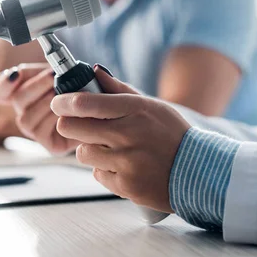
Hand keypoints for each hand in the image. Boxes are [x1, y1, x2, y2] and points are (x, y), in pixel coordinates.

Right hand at [0, 63, 77, 154]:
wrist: (108, 106)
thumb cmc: (86, 86)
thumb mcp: (64, 72)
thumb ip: (41, 69)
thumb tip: (15, 72)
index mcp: (27, 94)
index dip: (2, 84)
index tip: (15, 74)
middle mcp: (28, 114)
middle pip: (16, 102)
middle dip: (35, 86)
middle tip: (53, 77)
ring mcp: (38, 131)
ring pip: (26, 119)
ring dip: (46, 102)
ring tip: (64, 93)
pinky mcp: (52, 145)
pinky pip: (42, 132)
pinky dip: (54, 118)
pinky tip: (67, 111)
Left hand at [51, 68, 190, 212]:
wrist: (197, 172)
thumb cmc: (173, 135)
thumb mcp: (152, 105)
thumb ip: (119, 89)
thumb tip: (95, 71)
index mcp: (135, 110)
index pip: (85, 103)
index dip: (64, 102)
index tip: (58, 103)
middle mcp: (128, 135)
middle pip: (72, 128)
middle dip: (70, 125)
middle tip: (77, 124)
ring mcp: (126, 162)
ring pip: (82, 152)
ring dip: (90, 149)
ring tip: (111, 147)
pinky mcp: (125, 185)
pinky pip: (97, 174)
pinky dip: (105, 169)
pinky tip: (123, 165)